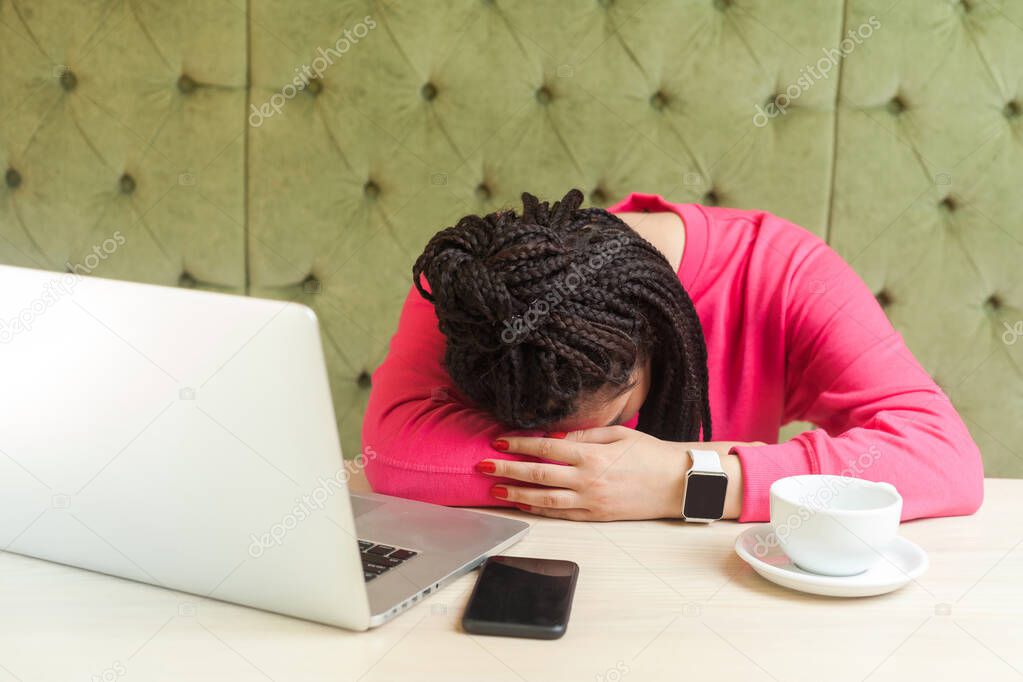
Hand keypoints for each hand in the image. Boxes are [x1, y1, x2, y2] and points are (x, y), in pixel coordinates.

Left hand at [476, 426, 758, 520]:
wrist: (678, 484)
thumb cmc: (651, 454)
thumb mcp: (618, 435)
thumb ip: (584, 435)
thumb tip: (554, 435)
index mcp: (592, 455)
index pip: (546, 447)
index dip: (519, 444)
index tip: (499, 440)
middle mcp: (587, 480)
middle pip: (538, 474)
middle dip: (506, 470)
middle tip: (482, 466)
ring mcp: (591, 501)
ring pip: (544, 499)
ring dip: (516, 493)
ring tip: (494, 490)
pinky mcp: (596, 515)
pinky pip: (561, 513)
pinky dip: (538, 509)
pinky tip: (522, 503)